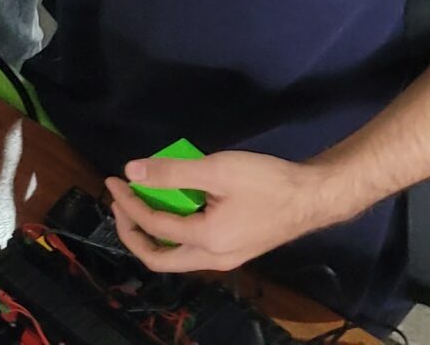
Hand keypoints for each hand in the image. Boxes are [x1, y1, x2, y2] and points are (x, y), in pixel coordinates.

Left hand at [103, 151, 340, 274]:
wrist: (313, 196)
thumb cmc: (267, 182)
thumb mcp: (217, 170)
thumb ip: (172, 173)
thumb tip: (132, 172)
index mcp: (207, 242)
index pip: (154, 227)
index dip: (129, 203)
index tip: (115, 180)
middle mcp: (213, 259)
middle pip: (158, 258)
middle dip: (132, 232)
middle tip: (120, 204)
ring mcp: (225, 258)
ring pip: (175, 256)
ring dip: (152, 233)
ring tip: (141, 203)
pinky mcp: (234, 250)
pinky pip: (192, 248)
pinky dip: (173, 231)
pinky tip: (173, 206)